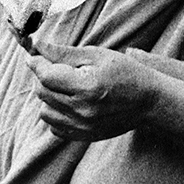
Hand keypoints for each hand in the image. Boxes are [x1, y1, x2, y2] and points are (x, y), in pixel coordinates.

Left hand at [27, 40, 156, 141]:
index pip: (46, 76)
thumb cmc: (125, 72)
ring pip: (44, 112)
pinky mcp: (83, 136)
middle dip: (42, 77)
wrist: (148, 101)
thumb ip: (65, 53)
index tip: (34, 56)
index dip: (37, 64)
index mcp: (87, 86)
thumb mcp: (98, 55)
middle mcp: (82, 110)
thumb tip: (37, 46)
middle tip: (52, 66)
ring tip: (63, 85)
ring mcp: (82, 127)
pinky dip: (56, 113)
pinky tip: (69, 102)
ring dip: (47, 96)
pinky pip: (54, 127)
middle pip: (42, 93)